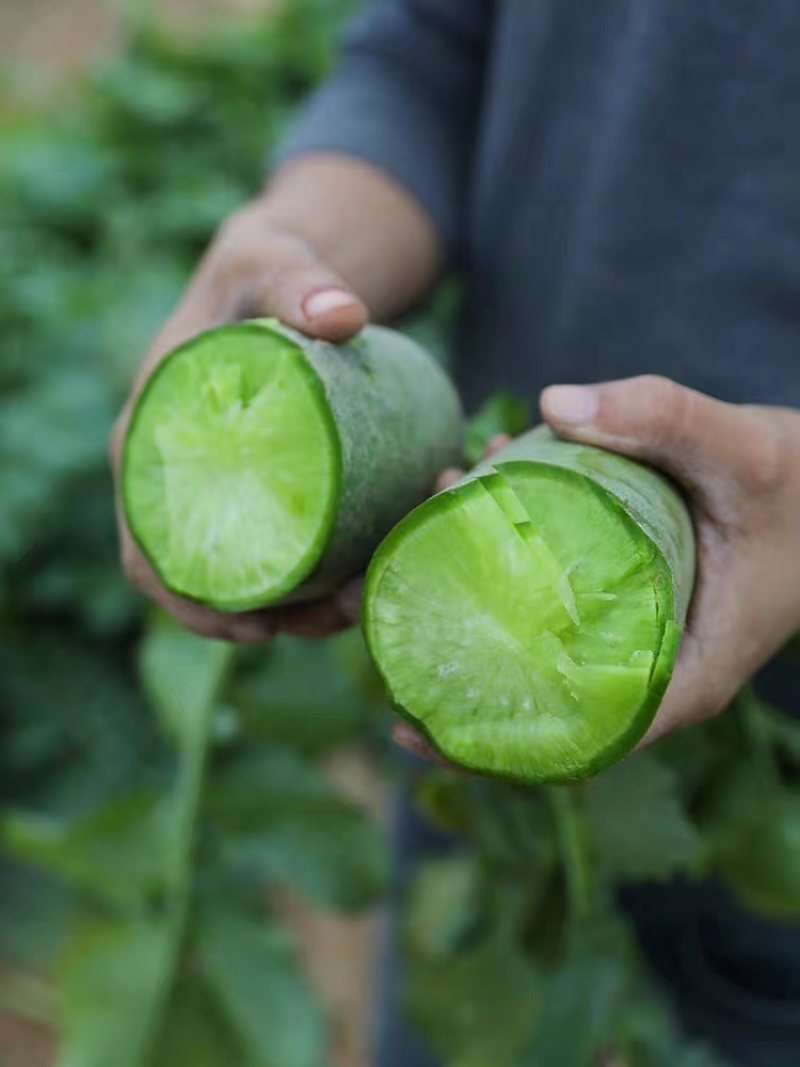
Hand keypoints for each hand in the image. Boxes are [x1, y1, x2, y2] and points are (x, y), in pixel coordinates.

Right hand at [111, 195, 367, 642]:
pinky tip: (358, 580)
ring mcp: (220, 489)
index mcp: (151, 440)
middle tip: (337, 614)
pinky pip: (280, 550)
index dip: (188, 601)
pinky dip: (315, 577)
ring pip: (247, 575)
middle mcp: (177, 479)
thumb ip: (298, 281)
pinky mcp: (262, 490)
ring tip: (358, 603)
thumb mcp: (270, 266)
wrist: (275, 274)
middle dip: (268, 615)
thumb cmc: (258, 274)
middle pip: (205, 577)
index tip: (255, 627)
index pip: (147, 546)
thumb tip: (344, 318)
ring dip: (300, 607)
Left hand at [395, 377, 799, 759]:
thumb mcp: (744, 449)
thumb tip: (553, 405)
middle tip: (390, 603)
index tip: (419, 727)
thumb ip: (662, 419)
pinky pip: (559, 595)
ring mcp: (640, 632)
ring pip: (544, 639)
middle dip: (462, 659)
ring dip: (479, 589)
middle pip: (542, 697)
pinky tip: (491, 486)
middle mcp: (655, 667)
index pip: (580, 740)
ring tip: (435, 510)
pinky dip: (517, 554)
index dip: (494, 749)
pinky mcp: (631, 594)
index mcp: (685, 672)